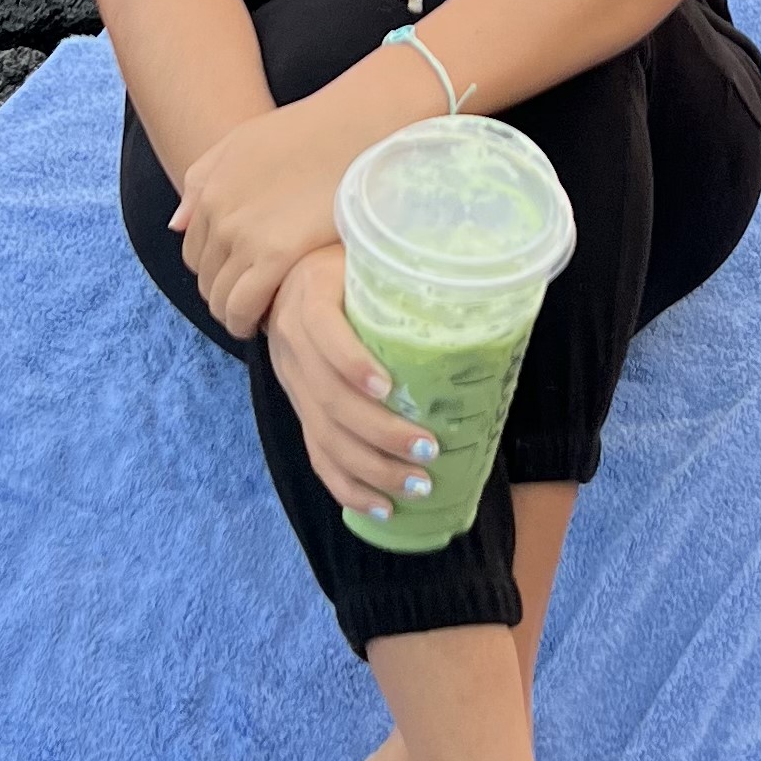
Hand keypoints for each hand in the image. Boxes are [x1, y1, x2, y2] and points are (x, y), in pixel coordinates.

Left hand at [173, 84, 387, 339]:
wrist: (354, 128)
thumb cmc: (309, 130)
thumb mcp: (244, 141)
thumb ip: (204, 178)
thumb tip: (177, 225)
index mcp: (210, 189)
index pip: (194, 253)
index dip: (216, 271)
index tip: (241, 278)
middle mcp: (219, 215)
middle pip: (206, 279)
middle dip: (225, 293)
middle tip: (256, 300)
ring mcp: (244, 236)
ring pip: (221, 299)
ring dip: (236, 313)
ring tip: (264, 314)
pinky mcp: (274, 255)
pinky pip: (243, 307)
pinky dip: (249, 321)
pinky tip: (270, 320)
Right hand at [266, 248, 438, 522]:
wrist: (286, 277)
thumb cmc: (344, 263)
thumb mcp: (362, 254)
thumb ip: (400, 273)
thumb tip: (474, 288)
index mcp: (309, 298)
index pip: (324, 333)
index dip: (353, 364)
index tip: (390, 387)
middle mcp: (293, 345)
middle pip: (330, 400)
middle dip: (381, 433)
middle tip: (429, 449)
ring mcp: (293, 385)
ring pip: (326, 437)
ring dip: (372, 469)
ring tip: (417, 485)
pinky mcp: (299, 412)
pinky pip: (317, 456)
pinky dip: (348, 488)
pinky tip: (381, 506)